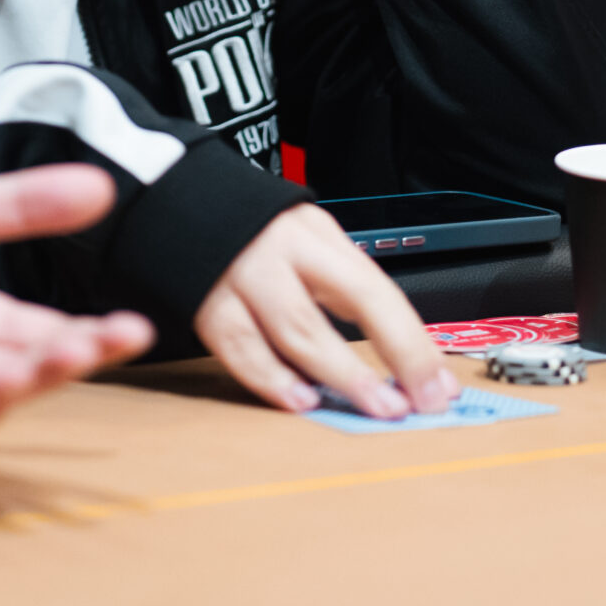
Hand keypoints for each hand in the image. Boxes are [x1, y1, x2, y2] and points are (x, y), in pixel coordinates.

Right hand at [194, 204, 456, 419]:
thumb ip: (338, 290)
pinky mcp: (203, 300)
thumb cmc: (248, 233)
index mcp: (317, 235)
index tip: (437, 385)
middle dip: (389, 356)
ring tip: (369, 407)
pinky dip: (269, 377)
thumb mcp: (303, 241)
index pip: (378, 290)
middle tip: (410, 403)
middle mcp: (284, 250)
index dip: (411, 342)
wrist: (168, 198)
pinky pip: (239, 347)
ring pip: (296, 328)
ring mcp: (242, 274)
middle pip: (350, 300)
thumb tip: (394, 357)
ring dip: (337, 374)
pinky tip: (297, 399)